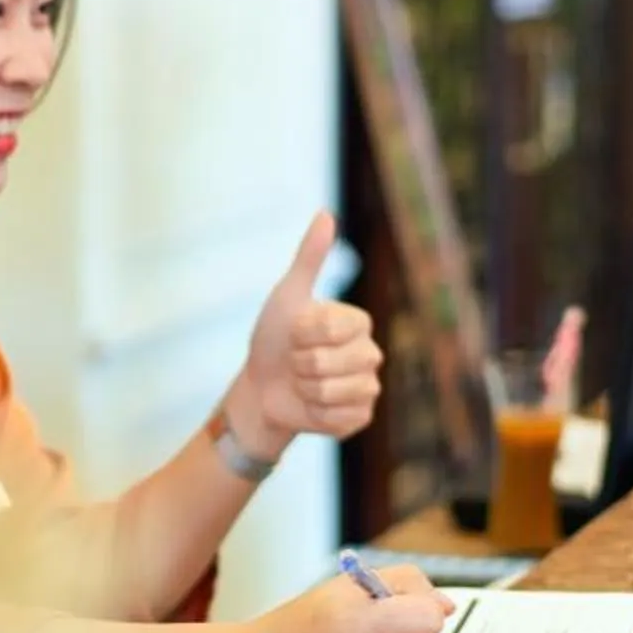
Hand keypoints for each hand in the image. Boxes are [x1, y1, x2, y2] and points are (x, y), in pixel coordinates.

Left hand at [228, 212, 383, 455]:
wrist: (261, 389)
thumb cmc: (274, 339)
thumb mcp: (288, 296)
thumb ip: (309, 257)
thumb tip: (325, 213)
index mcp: (358, 322)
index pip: (332, 327)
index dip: (302, 333)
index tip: (293, 332)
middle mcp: (371, 354)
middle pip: (335, 362)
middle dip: (301, 364)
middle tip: (296, 363)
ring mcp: (368, 388)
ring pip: (335, 392)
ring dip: (306, 391)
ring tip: (302, 384)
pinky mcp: (360, 418)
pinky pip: (339, 418)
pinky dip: (314, 415)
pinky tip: (311, 407)